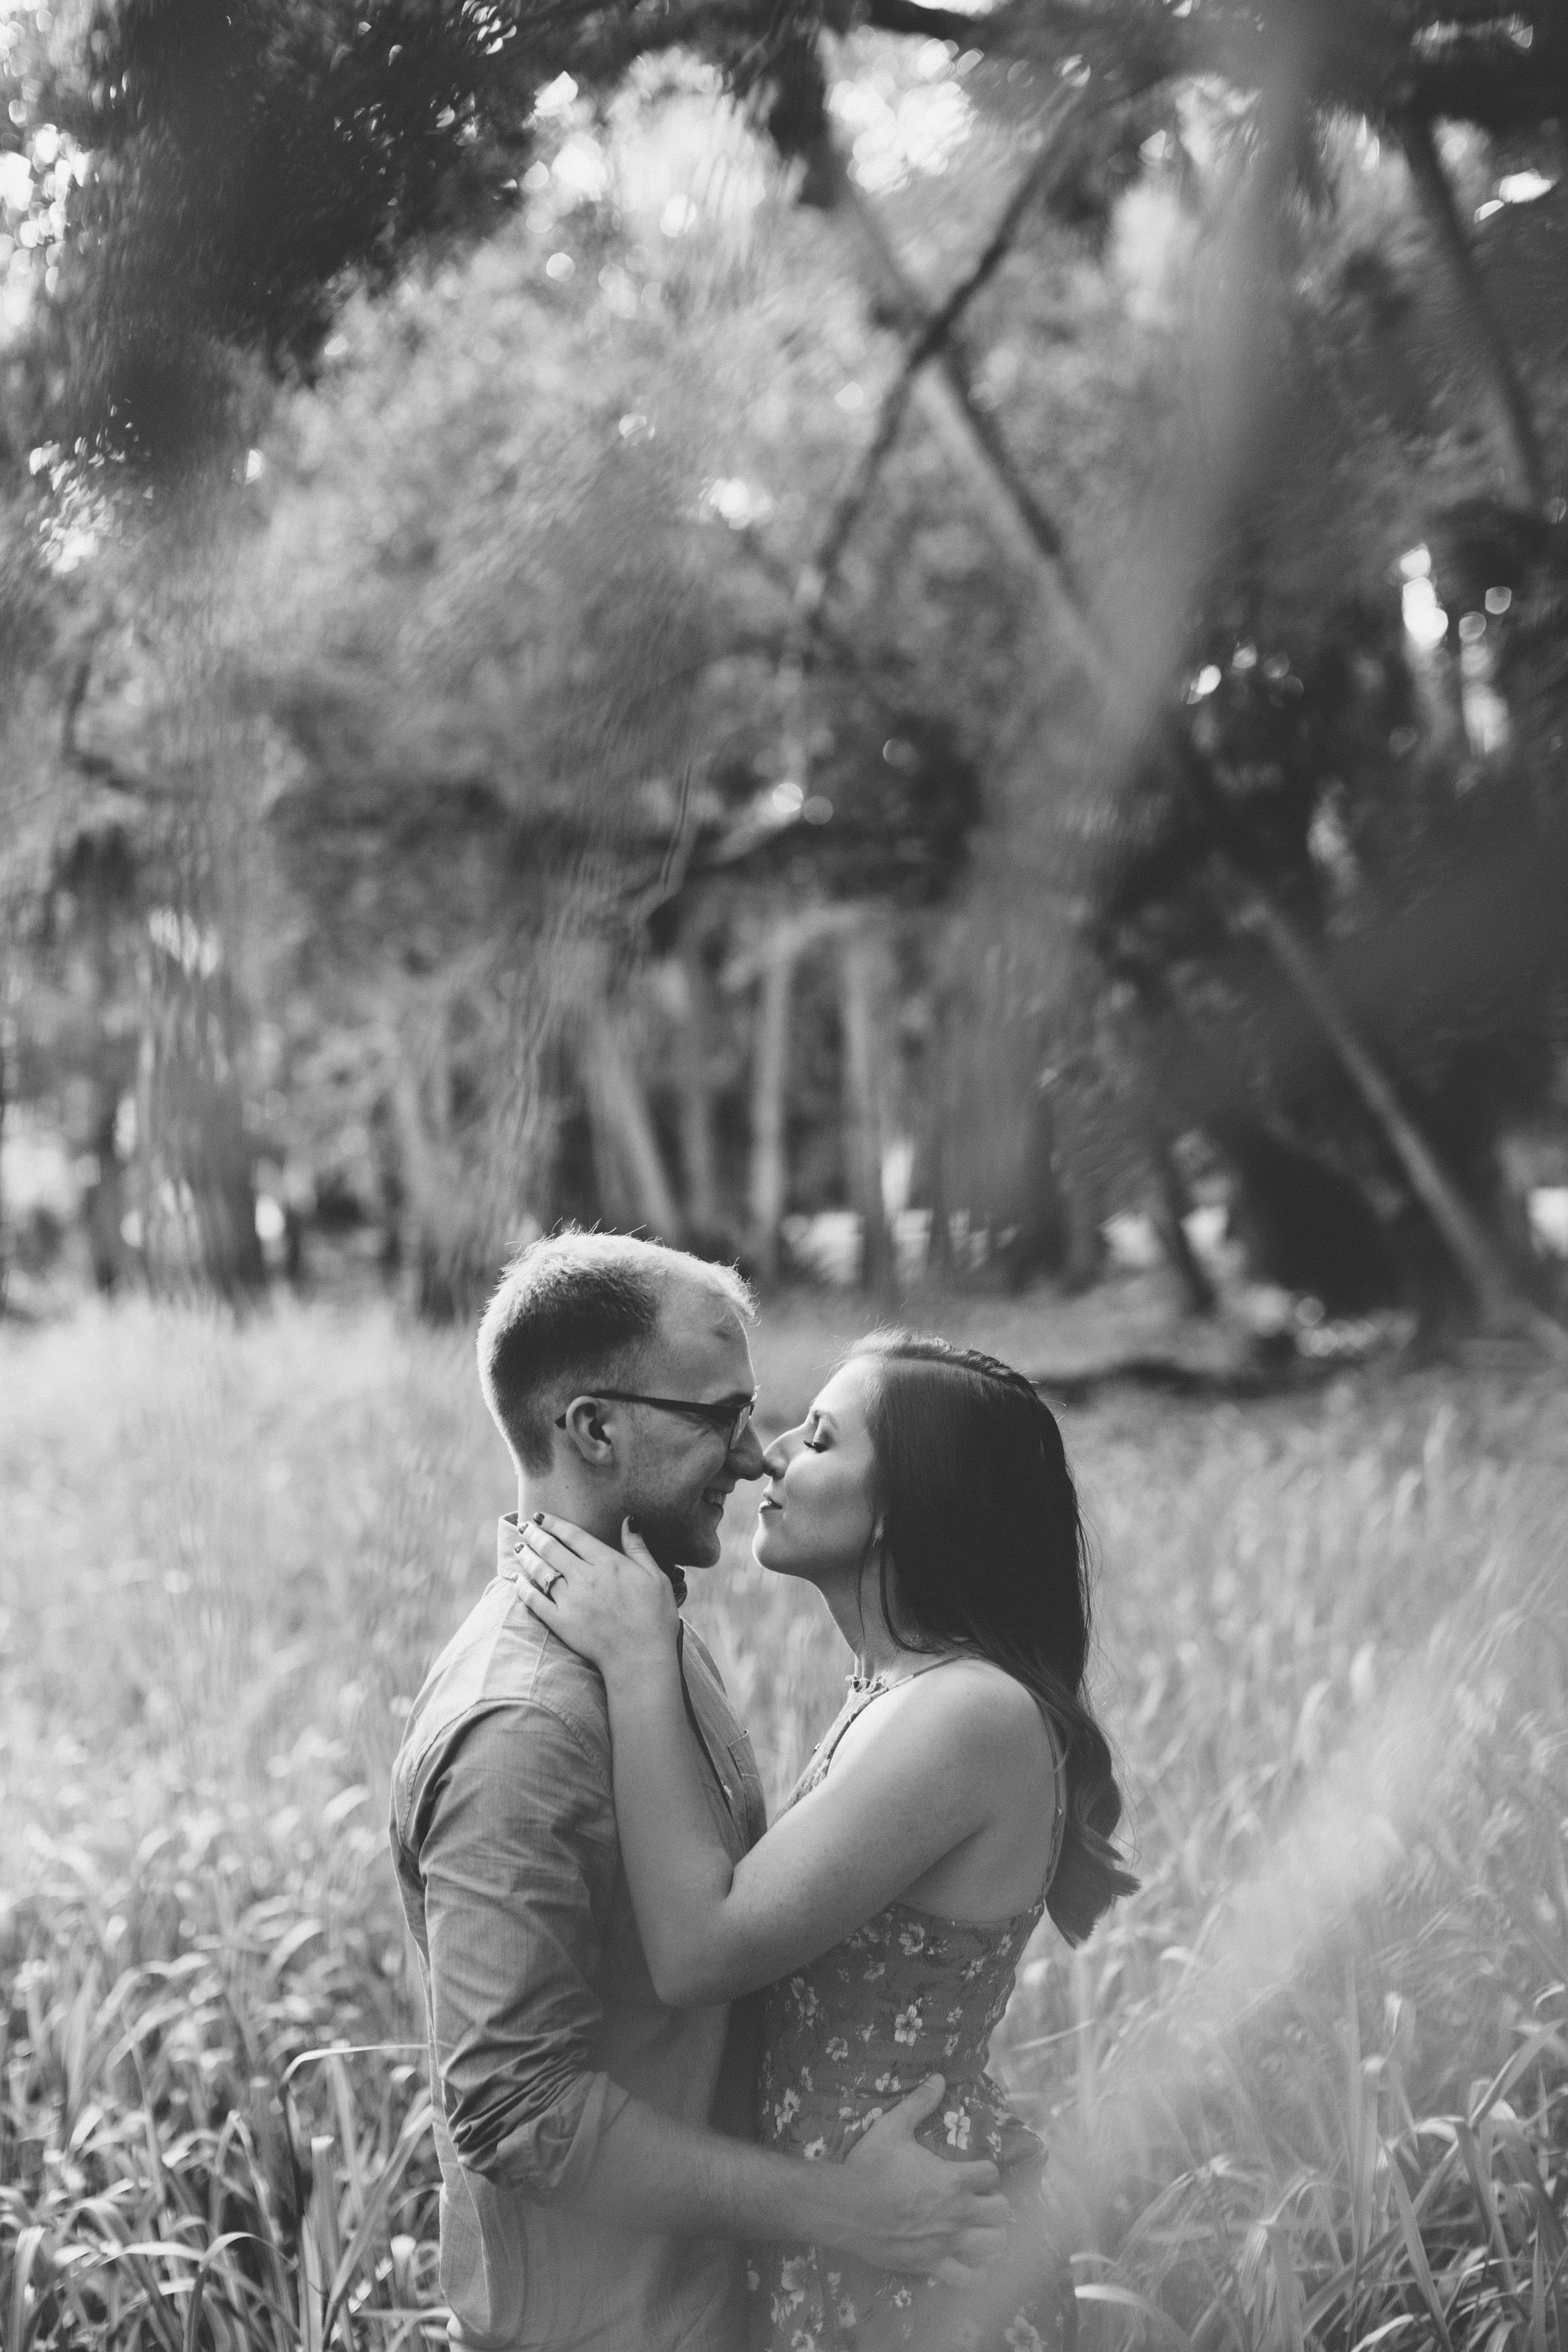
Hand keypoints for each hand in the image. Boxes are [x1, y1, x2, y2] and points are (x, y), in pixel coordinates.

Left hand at [516, 1513, 676, 1680]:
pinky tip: (517, 1579)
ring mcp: (570, 1600)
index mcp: (607, 1562)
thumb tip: (628, 1521)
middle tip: (525, 1526)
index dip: (555, 1523)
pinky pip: (535, 1601)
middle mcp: (584, 1577)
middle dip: (536, 1534)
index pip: (574, 1535)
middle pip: (552, 1549)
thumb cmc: (654, 1617)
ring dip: (527, 1556)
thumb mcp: (655, 1576)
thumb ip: (638, 1548)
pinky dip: (523, 1588)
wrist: (641, 1657)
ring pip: (541, 1571)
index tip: (542, 1516)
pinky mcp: (560, 1622)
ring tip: (519, 1546)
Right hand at [838, 2075, 1011, 2285]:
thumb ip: (919, 2102)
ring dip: (991, 2236)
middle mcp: (959, 2212)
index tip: (973, 2172)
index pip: (991, 2173)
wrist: (845, 2207)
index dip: (985, 2170)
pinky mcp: (932, 2265)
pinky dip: (975, 2273)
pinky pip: (967, 2278)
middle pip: (1001, 2211)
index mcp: (954, 2179)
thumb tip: (939, 2077)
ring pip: (993, 2245)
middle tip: (979, 2200)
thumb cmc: (871, 2165)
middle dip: (994, 2203)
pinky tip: (971, 2265)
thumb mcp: (894, 2126)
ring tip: (980, 2230)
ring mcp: (948, 2243)